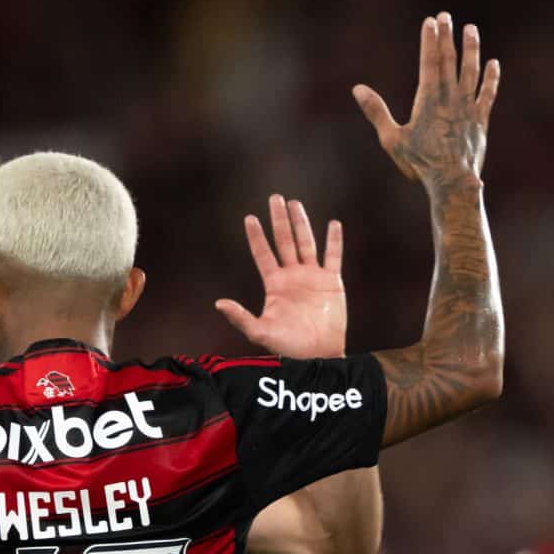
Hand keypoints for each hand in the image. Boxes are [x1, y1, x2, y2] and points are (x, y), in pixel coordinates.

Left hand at [214, 195, 346, 358]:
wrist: (317, 355)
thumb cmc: (288, 346)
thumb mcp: (260, 332)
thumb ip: (240, 318)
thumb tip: (219, 303)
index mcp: (275, 284)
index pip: (263, 254)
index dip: (257, 237)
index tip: (249, 218)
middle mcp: (292, 276)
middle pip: (284, 241)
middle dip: (279, 220)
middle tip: (274, 197)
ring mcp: (312, 276)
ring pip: (306, 243)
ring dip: (301, 223)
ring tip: (295, 203)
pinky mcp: (332, 282)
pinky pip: (333, 257)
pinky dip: (334, 241)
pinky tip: (333, 224)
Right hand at [353, 13, 498, 191]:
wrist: (453, 182)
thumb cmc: (421, 164)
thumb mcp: (392, 139)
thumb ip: (377, 112)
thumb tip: (357, 89)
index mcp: (429, 99)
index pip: (429, 61)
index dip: (430, 39)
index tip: (430, 21)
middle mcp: (451, 98)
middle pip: (450, 59)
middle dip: (447, 36)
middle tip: (446, 15)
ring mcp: (468, 107)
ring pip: (471, 71)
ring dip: (471, 49)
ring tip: (471, 29)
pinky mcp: (481, 120)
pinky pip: (488, 94)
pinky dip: (491, 78)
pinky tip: (494, 63)